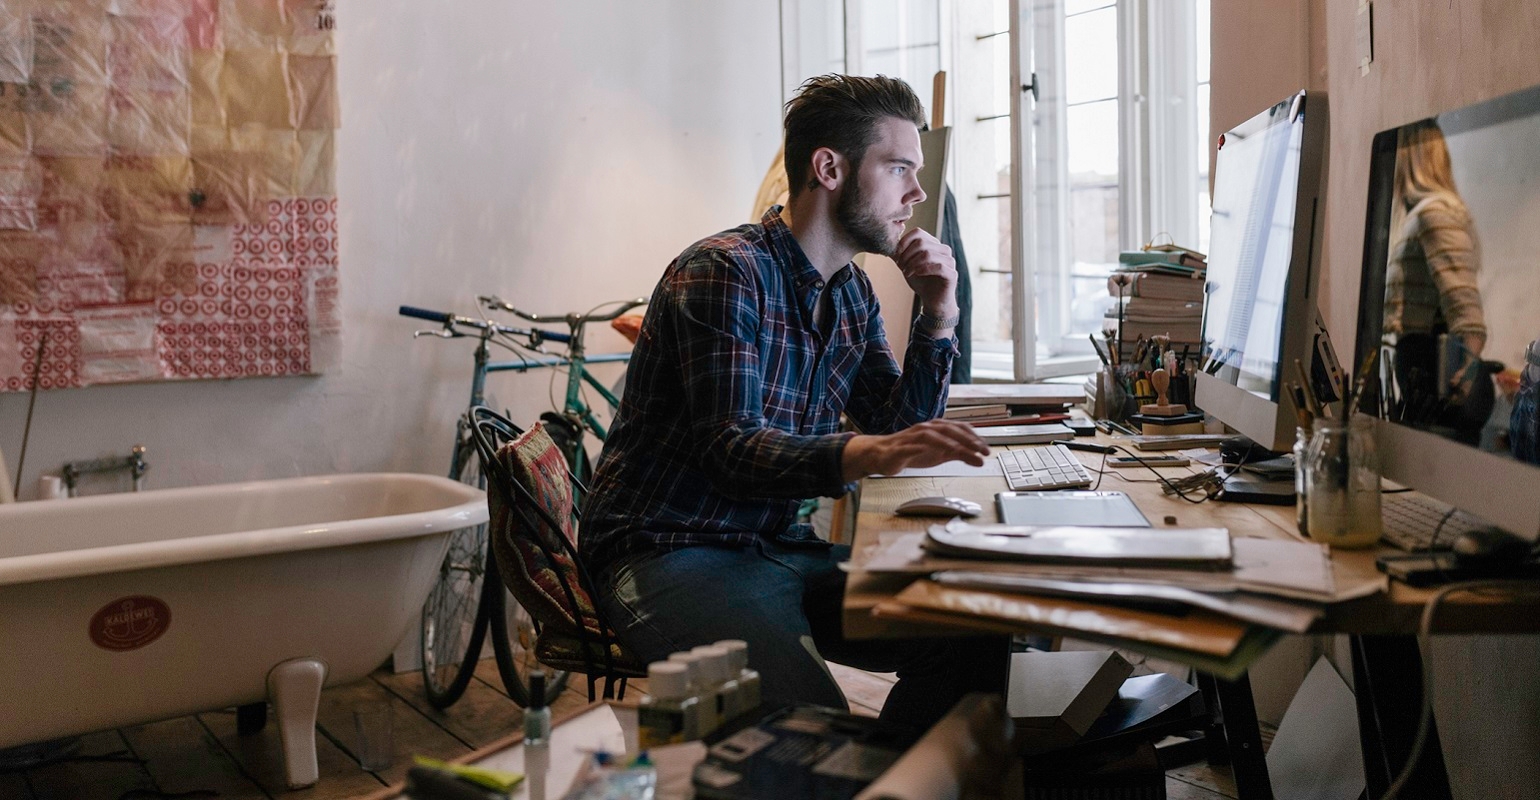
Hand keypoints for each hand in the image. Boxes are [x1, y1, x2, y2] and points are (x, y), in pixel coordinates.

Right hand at [841, 420, 989, 480]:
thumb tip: (980, 459)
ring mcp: (913, 438)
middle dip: (966, 440)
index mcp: (937, 429)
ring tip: (962, 451)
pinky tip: (929, 452)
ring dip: (949, 443)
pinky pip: (911, 447)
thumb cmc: (912, 452)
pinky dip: (920, 448)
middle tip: (980, 451)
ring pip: (933, 436)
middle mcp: (926, 429)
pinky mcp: (900, 448)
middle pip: (949, 430)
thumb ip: (959, 455)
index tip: (986, 449)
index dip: (974, 437)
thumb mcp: (940, 454)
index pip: (959, 428)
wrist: (882, 455)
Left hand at [892, 228, 957, 316]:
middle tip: (900, 266)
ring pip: (928, 254)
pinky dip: (923, 269)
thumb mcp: (906, 265)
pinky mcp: (952, 274)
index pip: (918, 232)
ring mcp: (950, 261)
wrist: (932, 301)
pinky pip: (938, 266)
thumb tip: (888, 241)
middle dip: (906, 255)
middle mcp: (943, 250)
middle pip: (921, 242)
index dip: (904, 242)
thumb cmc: (921, 281)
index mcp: (933, 244)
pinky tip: (916, 274)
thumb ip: (899, 254)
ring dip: (913, 263)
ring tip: (907, 272)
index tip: (896, 255)